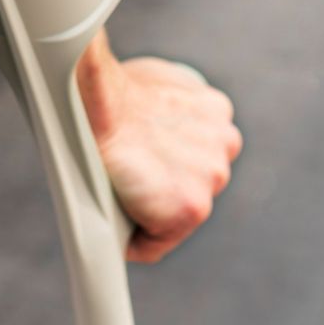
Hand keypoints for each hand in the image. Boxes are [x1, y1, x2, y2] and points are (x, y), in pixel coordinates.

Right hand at [76, 37, 243, 262]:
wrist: (98, 106)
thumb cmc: (109, 92)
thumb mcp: (150, 81)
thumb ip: (164, 100)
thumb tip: (139, 104)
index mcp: (215, 111)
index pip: (196, 154)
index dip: (164, 163)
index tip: (138, 165)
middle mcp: (225, 144)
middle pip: (191, 183)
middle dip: (160, 184)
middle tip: (123, 177)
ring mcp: (212, 178)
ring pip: (176, 215)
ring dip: (148, 212)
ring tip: (114, 198)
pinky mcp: (193, 208)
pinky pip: (155, 243)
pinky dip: (132, 242)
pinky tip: (110, 227)